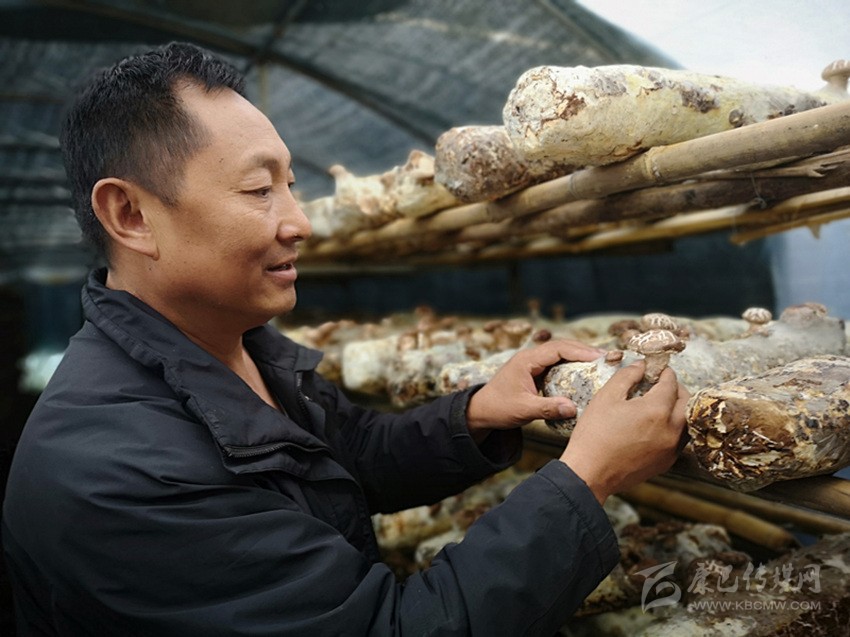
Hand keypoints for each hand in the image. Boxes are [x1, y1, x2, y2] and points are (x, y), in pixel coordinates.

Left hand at [466, 339, 604, 439]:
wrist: (481, 410)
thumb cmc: (499, 408)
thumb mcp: (524, 410)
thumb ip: (548, 408)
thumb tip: (573, 408)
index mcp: (526, 360)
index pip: (558, 349)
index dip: (580, 351)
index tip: (599, 357)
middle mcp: (530, 357)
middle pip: (562, 346)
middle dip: (584, 350)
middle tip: (607, 357)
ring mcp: (532, 363)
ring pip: (559, 353)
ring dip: (579, 355)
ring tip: (600, 362)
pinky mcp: (534, 371)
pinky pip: (556, 363)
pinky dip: (571, 364)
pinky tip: (584, 372)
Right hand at [560, 361, 687, 503]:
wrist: (590, 473)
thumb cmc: (594, 435)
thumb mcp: (606, 397)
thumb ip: (627, 376)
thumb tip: (641, 366)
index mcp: (656, 410)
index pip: (671, 383)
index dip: (664, 372)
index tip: (657, 369)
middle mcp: (670, 429)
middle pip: (686, 401)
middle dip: (676, 388)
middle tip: (660, 383)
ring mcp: (671, 448)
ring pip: (686, 421)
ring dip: (678, 408)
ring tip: (660, 404)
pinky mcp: (667, 462)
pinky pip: (679, 439)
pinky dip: (673, 427)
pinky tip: (656, 425)